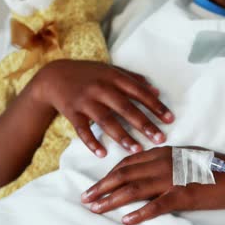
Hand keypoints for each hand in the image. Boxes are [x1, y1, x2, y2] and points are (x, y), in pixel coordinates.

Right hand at [31, 59, 174, 156]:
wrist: (54, 76)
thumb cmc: (89, 74)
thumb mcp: (111, 71)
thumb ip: (134, 79)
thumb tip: (157, 91)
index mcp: (113, 77)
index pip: (139, 93)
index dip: (155, 106)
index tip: (170, 119)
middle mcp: (100, 88)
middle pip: (125, 108)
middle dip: (144, 124)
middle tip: (160, 138)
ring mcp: (85, 101)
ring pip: (106, 120)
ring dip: (122, 136)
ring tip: (137, 150)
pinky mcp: (72, 113)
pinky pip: (83, 130)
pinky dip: (92, 142)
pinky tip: (103, 153)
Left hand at [80, 147, 224, 224]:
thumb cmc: (213, 167)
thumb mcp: (184, 157)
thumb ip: (163, 161)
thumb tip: (144, 169)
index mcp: (163, 152)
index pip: (127, 162)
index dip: (108, 174)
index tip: (95, 185)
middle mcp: (163, 162)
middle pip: (124, 174)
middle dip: (102, 187)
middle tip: (85, 198)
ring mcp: (172, 178)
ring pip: (134, 189)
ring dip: (111, 199)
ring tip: (96, 208)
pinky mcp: (183, 195)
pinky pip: (156, 205)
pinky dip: (140, 213)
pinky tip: (126, 220)